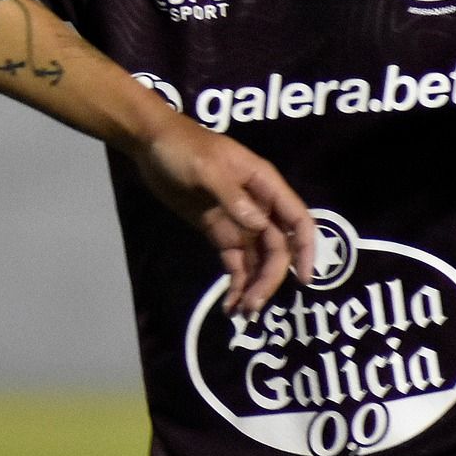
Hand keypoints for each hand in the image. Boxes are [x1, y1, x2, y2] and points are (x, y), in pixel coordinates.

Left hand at [131, 116, 315, 314]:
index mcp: (263, 184)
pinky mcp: (218, 232)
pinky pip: (235, 261)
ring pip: (258, 259)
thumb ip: (231, 196)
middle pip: (277, 248)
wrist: (150, 143)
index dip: (305, 248)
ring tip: (243, 312)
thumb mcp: (205, 168)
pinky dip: (236, 282)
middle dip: (271, 278)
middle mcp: (257, 206)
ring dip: (255, 286)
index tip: (303, 279)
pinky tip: (230, 304)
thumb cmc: (181, 146)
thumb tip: (260, 226)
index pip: (297, 219)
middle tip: (254, 305)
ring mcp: (237, 221)